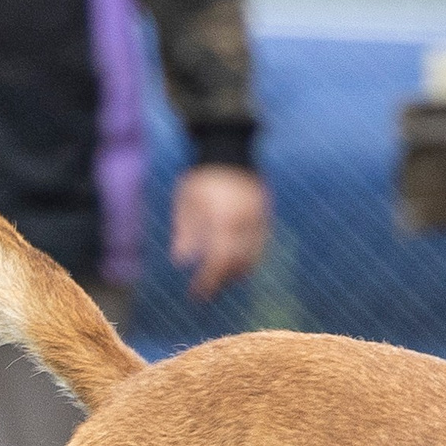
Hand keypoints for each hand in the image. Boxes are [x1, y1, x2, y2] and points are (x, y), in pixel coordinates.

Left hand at [171, 166, 268, 301]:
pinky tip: (233, 267)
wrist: (229, 151)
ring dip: (235, 274)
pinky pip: (260, 247)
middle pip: (238, 264)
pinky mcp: (265, 218)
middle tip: (205, 294)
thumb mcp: (186, 201)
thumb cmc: (202, 178)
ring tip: (218, 282)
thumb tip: (180, 261)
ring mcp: (259, 220)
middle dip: (221, 282)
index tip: (196, 294)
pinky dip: (247, 261)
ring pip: (253, 258)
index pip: (219, 260)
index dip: (209, 281)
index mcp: (225, 219)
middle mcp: (245, 222)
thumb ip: (185, 230)